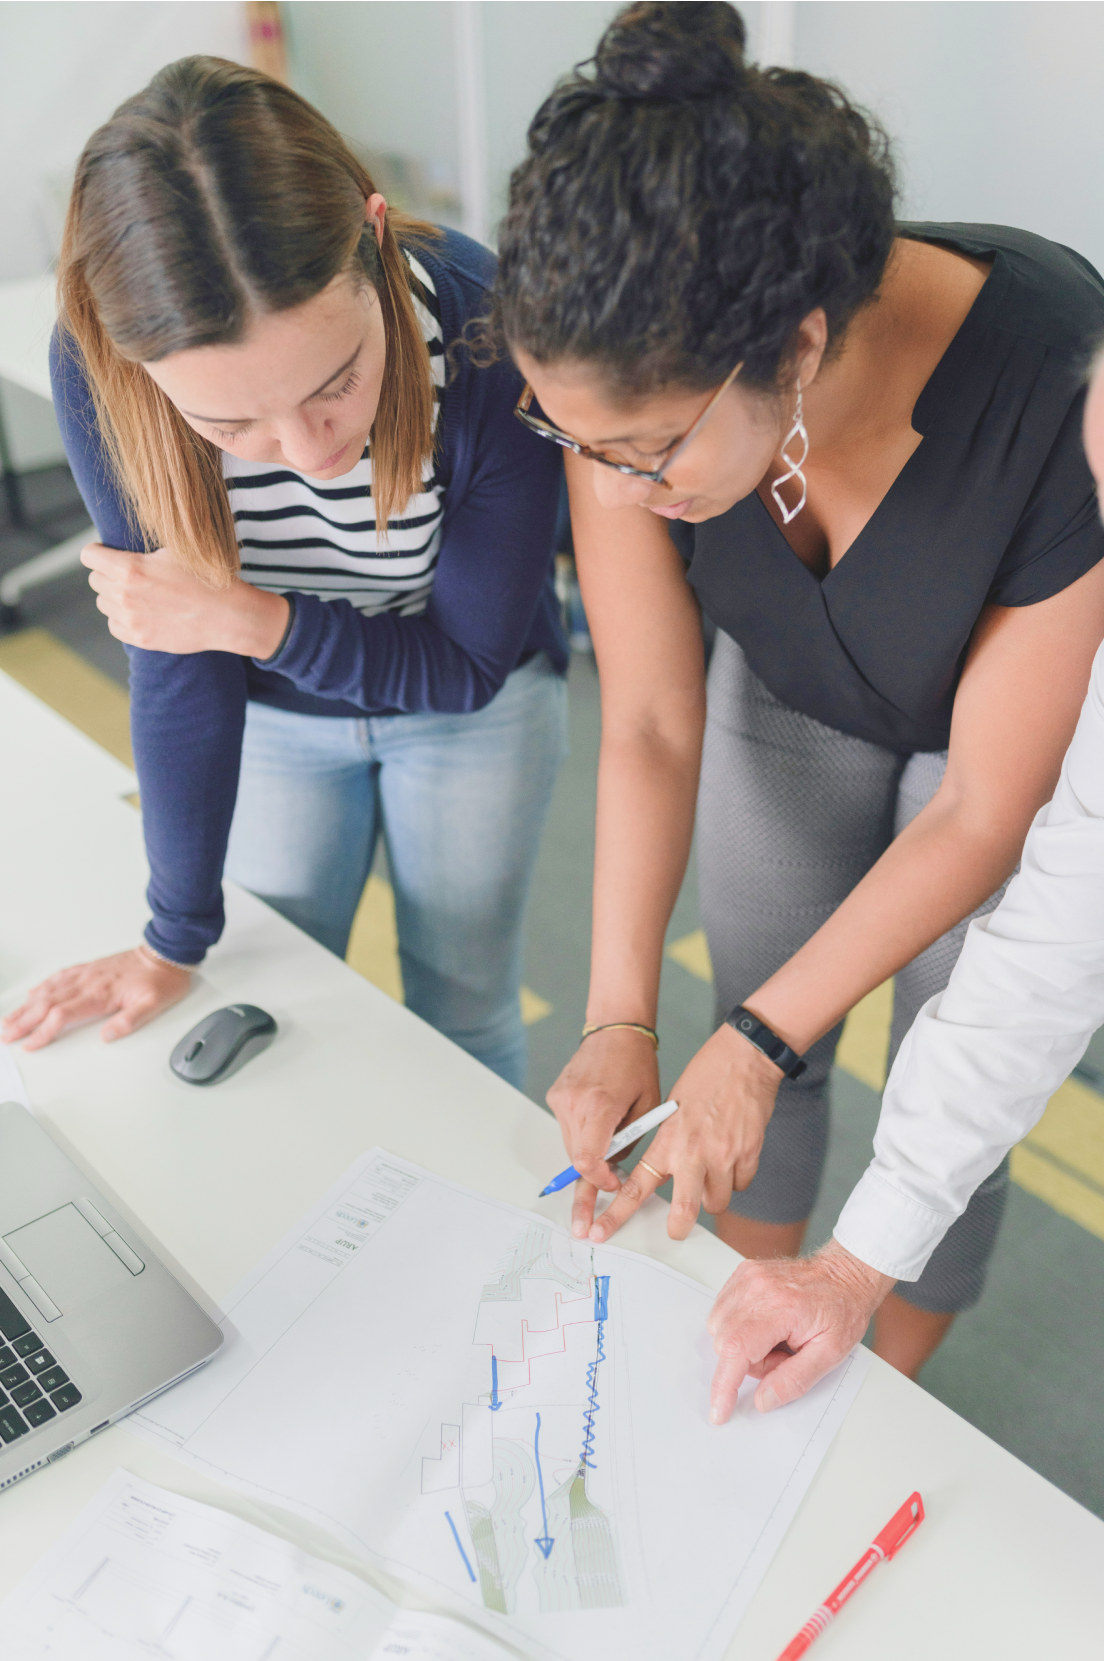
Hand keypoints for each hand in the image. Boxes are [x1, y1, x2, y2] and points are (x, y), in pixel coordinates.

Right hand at [0, 948, 191, 1049]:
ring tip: (9, 1018)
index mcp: (100, 994)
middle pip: (47, 1003)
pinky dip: (42, 986)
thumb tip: (106, 1036)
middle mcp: (88, 982)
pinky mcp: (89, 968)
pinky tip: (33, 993)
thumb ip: (129, 1021)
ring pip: (48, 990)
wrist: (165, 954)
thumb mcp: (154, 1005)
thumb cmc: (161, 980)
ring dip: (27, 1005)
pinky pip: (59, 977)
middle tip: (6, 1034)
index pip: (62, 1015)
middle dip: (24, 1021)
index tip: (29, 1044)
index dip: (43, 1032)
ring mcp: (87, 974)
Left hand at [81, 543, 288, 657]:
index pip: (89, 556)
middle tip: (130, 574)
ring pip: (103, 603)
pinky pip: (114, 625)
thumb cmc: (205, 578)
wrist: (229, 616)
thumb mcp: (174, 550)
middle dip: (107, 574)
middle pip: (94, 580)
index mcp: (130, 568)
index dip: (98, 552)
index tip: (106, 554)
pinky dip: (123, 619)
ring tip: (139, 594)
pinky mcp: (140, 638)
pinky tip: (142, 612)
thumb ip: (142, 548)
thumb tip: (123, 543)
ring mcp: (131, 620)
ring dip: (115, 597)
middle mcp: (125, 595)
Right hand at [546, 1027, 661, 1238]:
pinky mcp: (555, 1096)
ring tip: (608, 1154)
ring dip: (587, 1157)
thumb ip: (631, 1141)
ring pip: (571, 1146)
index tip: (612, 1187)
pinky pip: (568, 1128)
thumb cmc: (638, 1066)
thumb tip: (618, 1174)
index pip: (587, 1159)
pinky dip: (582, 1137)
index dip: (598, 1181)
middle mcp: (574, 1103)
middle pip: (576, 1159)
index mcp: (600, 1105)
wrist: (615, 1030)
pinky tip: (598, 1126)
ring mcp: (561, 1099)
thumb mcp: (648, 1105)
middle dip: (588, 1184)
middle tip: (584, 1223)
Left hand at [585, 1021, 780, 1244]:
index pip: (636, 1186)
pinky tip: (732, 1156)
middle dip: (678, 1228)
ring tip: (711, 1171)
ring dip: (712, 1195)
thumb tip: (664, 1172)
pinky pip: (741, 1185)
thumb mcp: (671, 1109)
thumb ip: (667, 1144)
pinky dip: (735, 1178)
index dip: (617, 1214)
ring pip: (717, 1202)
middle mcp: (694, 1153)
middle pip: (685, 1211)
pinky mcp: (749, 1154)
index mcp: (667, 1141)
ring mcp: (724, 1156)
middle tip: (675, 1230)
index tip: (602, 1231)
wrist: (744, 1059)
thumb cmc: (705, 1076)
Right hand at [707, 1240, 895, 1421]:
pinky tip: (766, 1324)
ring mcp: (748, 1278)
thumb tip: (763, 1400)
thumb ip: (795, 1380)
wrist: (844, 1275)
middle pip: (726, 1343)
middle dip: (750, 1363)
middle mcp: (758, 1287)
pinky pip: (722, 1311)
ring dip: (743, 1345)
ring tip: (777, 1338)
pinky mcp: (743, 1274)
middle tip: (784, 1355)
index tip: (718, 1411)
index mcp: (782, 1307)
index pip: (737, 1349)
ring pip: (719, 1328)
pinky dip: (739, 1327)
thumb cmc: (842, 1309)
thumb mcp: (830, 1354)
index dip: (724, 1385)